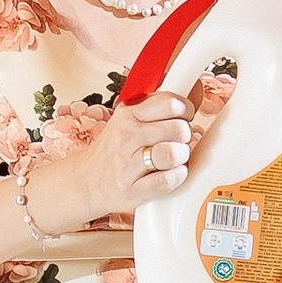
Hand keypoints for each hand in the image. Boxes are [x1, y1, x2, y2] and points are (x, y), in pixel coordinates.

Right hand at [25, 87, 194, 234]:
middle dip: (185, 135)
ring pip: (173, 153)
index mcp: (128, 115)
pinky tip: (172, 173)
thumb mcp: (128, 121)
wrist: (87, 181)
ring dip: (182, 157)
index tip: (184, 116)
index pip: (170, 103)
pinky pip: (167, 180)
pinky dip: (177, 176)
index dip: (185, 109)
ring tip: (175, 158)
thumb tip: (194, 92)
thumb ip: (157, 108)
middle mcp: (126, 137)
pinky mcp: (132, 190)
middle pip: (178, 128)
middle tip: (179, 140)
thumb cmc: (115, 150)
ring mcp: (128, 165)